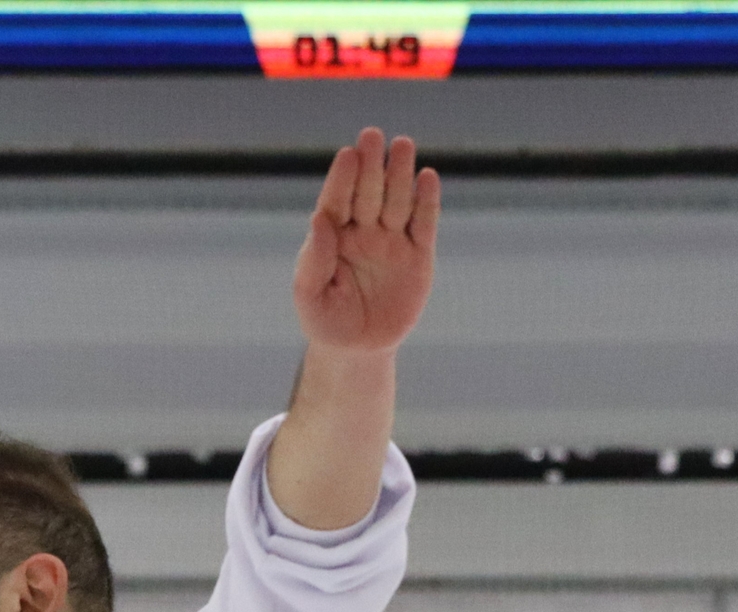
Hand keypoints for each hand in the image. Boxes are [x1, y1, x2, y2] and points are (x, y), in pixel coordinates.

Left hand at [293, 128, 439, 355]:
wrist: (358, 350)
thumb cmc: (325, 320)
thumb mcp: (310, 295)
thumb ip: (314, 259)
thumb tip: (319, 219)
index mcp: (333, 235)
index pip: (337, 200)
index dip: (343, 177)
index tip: (347, 154)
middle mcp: (363, 230)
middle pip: (369, 191)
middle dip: (371, 165)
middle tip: (373, 135)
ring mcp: (392, 239)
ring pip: (397, 200)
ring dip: (400, 173)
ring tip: (403, 146)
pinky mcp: (419, 254)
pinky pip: (424, 223)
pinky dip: (427, 202)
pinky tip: (428, 178)